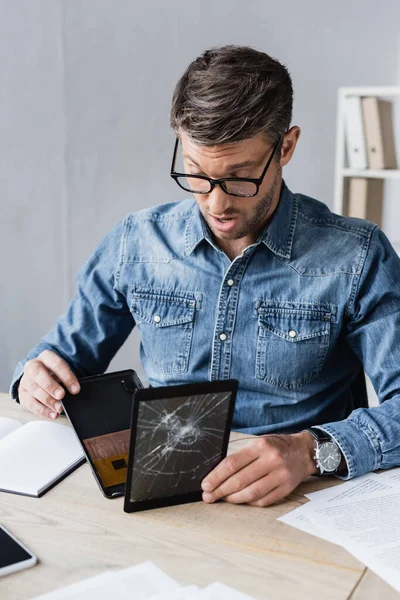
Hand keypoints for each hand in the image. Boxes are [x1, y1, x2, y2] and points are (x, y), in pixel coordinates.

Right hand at [18, 350, 80, 419]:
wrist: (42, 377)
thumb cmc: (56, 374)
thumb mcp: (63, 371)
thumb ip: (68, 379)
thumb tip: (75, 390)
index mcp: (46, 357)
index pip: (56, 364)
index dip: (66, 376)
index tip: (76, 389)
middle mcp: (33, 366)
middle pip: (38, 373)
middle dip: (51, 385)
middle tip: (62, 395)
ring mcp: (26, 380)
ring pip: (33, 389)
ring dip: (47, 400)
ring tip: (59, 408)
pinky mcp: (22, 394)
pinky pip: (30, 403)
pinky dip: (42, 410)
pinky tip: (52, 414)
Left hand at [201, 432, 317, 506]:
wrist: (304, 451)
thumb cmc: (276, 446)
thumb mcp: (259, 442)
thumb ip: (241, 456)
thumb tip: (217, 474)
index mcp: (260, 446)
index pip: (232, 463)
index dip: (216, 476)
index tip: (206, 485)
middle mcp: (271, 460)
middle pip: (240, 480)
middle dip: (220, 490)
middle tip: (209, 496)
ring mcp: (280, 476)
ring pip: (251, 493)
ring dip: (233, 499)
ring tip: (222, 498)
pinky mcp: (285, 489)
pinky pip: (262, 500)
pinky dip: (248, 502)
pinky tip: (240, 500)